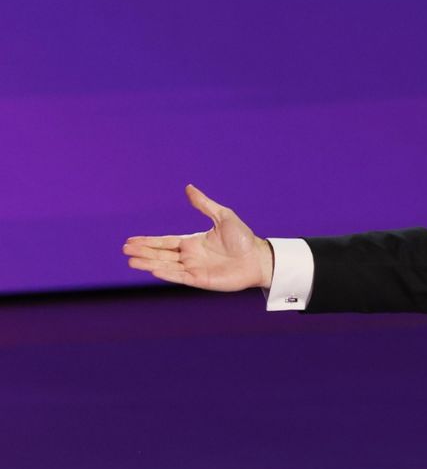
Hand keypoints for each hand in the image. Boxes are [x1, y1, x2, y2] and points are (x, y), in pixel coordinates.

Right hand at [124, 185, 273, 290]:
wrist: (259, 258)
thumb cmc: (243, 238)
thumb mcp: (223, 216)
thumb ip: (204, 204)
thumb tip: (188, 187)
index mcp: (192, 242)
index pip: (165, 241)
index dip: (148, 241)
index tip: (130, 241)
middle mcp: (190, 256)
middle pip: (161, 254)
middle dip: (143, 252)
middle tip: (124, 250)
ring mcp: (194, 269)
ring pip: (166, 266)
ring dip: (149, 263)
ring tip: (131, 260)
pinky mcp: (201, 280)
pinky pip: (180, 277)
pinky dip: (167, 274)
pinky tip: (154, 270)